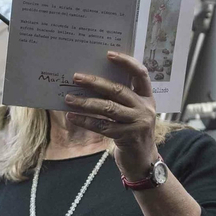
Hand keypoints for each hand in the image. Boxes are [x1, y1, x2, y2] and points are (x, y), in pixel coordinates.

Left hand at [65, 52, 158, 178]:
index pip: (140, 74)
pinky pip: (102, 126)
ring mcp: (137, 123)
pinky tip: (72, 116)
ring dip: (85, 102)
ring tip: (68, 98)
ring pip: (108, 108)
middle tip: (76, 77)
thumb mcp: (133, 112)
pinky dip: (85, 121)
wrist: (142, 162)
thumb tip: (91, 82)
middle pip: (118, 90)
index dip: (126, 62)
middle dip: (95, 82)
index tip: (109, 54)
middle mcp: (145, 108)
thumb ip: (121, 98)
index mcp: (147, 97)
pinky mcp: (127, 137)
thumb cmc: (132, 132)